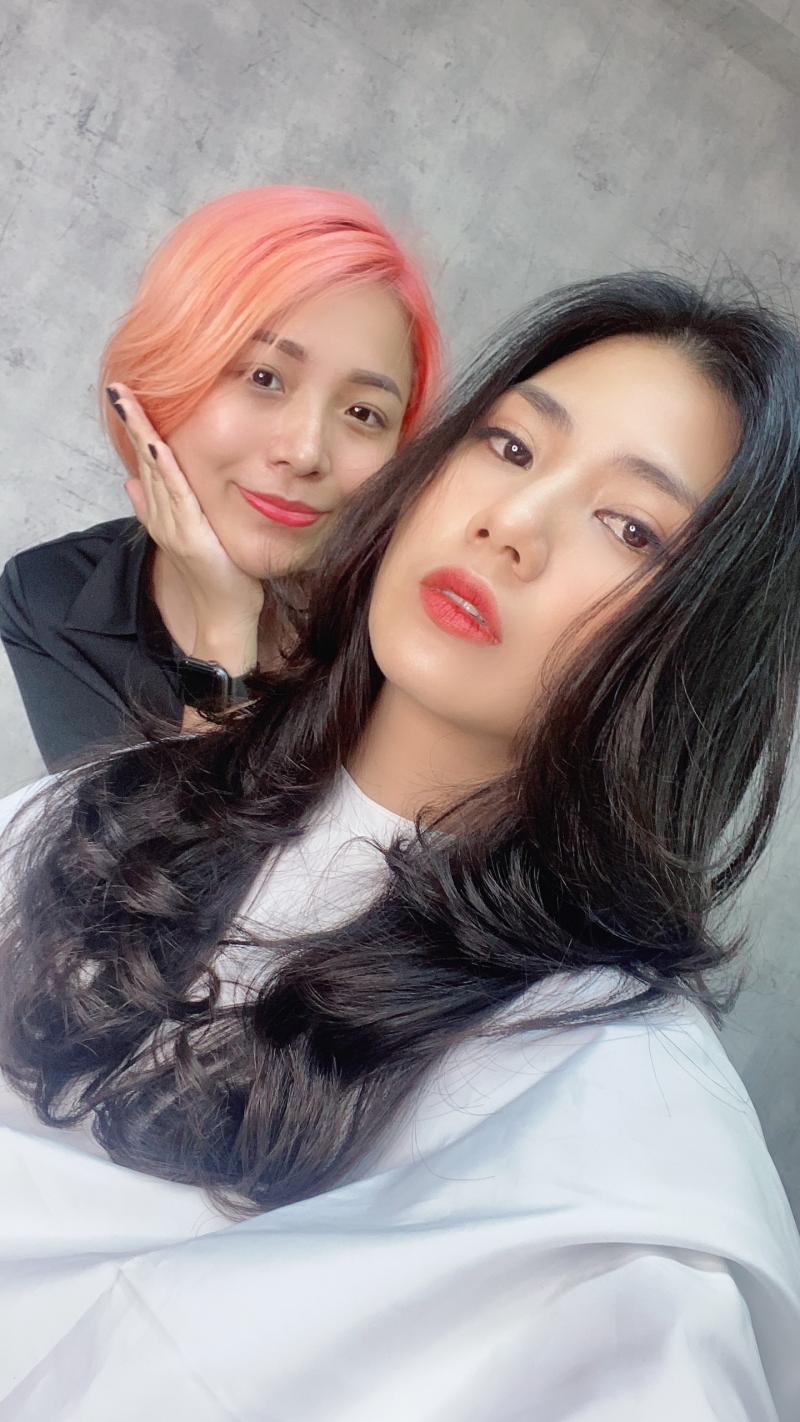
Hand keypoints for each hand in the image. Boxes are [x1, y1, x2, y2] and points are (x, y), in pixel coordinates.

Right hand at [107, 384, 263, 674]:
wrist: (224, 614)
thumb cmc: (217, 574)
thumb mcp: (189, 534)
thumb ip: (161, 509)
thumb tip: (131, 483)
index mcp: (162, 513)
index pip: (145, 463)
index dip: (135, 429)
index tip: (125, 397)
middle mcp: (162, 517)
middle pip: (144, 462)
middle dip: (132, 424)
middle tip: (120, 388)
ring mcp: (174, 527)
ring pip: (155, 473)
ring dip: (142, 437)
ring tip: (130, 404)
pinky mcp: (190, 537)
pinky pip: (177, 497)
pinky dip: (166, 471)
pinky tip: (157, 447)